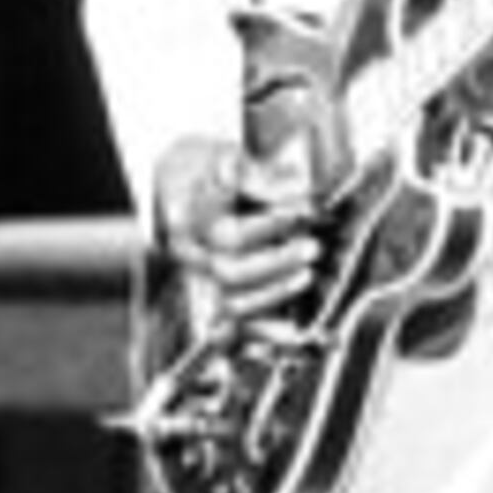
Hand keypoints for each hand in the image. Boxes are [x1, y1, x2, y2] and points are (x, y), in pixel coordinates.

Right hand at [152, 134, 322, 321]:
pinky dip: (261, 335)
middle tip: (313, 247)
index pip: (229, 234)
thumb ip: (255, 174)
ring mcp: (200, 279)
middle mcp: (191, 256)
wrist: (179, 182)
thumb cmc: (206, 169)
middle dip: (276, 262)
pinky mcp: (215, 297)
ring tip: (308, 276)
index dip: (271, 226)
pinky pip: (234, 329)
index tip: (303, 212)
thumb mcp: (224, 156)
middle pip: (228, 272)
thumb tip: (295, 187)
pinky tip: (289, 334)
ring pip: (231, 303)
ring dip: (274, 293)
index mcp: (189, 220)